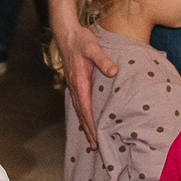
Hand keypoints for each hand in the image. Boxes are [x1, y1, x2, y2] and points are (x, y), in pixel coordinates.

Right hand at [48, 0, 121, 139]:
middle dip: (87, 130)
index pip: (85, 108)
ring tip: (90, 139)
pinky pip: (78, 103)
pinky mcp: (74, 82)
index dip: (91, 124)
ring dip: (84, 125)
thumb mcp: (93, 48)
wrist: (66, 33)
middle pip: (81, 114)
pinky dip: (82, 114)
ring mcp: (73, 85)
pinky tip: (86, 118)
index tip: (95, 137)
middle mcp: (74, 87)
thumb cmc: (81, 40)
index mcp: (79, 82)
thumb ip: (103, 60)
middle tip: (94, 146)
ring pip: (78, 110)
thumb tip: (113, 72)